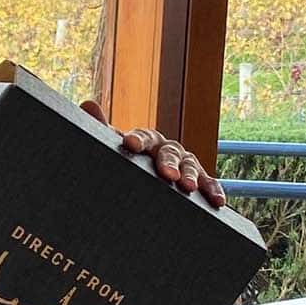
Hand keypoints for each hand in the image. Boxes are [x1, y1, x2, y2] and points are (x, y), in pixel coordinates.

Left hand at [80, 100, 226, 207]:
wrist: (142, 180)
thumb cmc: (128, 161)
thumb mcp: (113, 148)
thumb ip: (100, 128)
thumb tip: (87, 103)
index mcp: (147, 140)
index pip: (143, 137)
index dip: (137, 140)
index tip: (130, 143)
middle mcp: (168, 149)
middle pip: (170, 152)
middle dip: (169, 162)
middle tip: (167, 174)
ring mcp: (185, 164)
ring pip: (191, 166)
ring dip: (191, 176)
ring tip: (188, 187)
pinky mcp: (200, 180)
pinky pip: (209, 184)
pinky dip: (214, 191)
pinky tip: (217, 201)